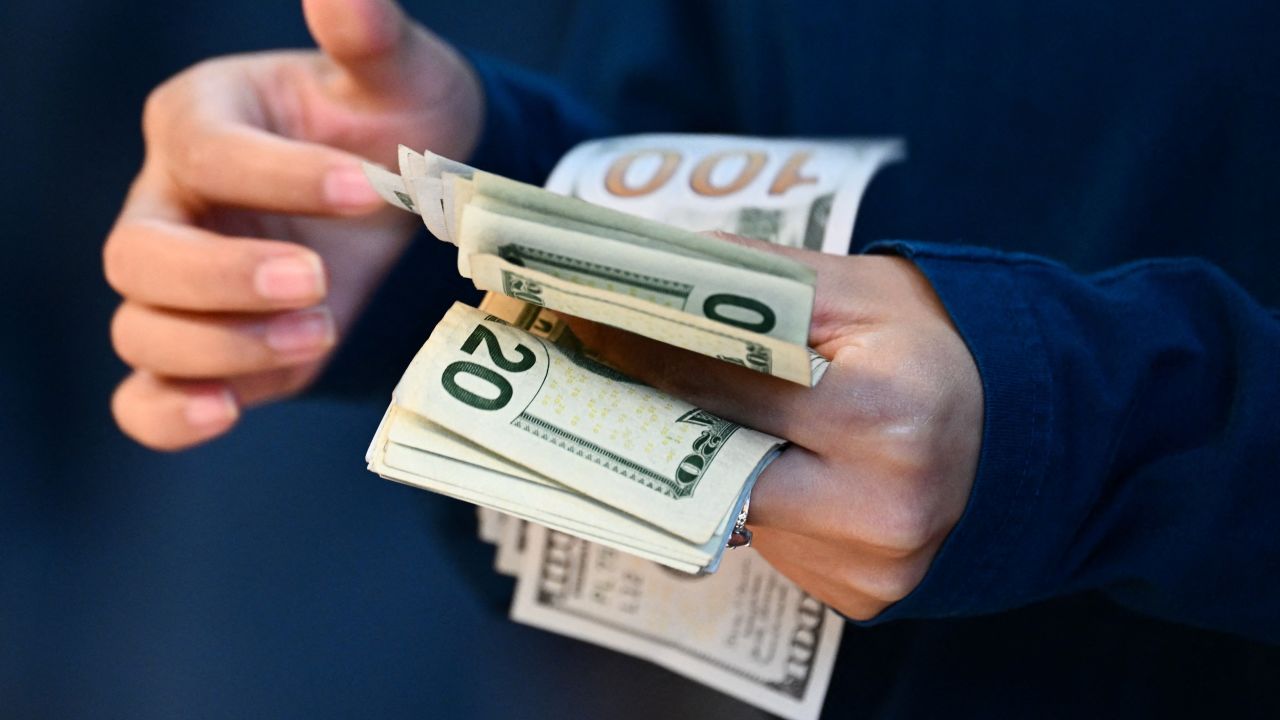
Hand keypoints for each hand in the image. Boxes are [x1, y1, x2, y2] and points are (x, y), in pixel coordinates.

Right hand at [103, 0, 480, 449]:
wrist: (409, 197)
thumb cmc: (394, 127)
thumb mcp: (397, 78)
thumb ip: (370, 38)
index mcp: (202, 122)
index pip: (206, 153)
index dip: (277, 175)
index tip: (361, 186)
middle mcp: (172, 205)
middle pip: (141, 254)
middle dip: (226, 275)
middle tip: (318, 279)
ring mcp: (182, 288)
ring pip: (141, 329)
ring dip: (220, 345)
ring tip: (318, 334)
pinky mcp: (209, 354)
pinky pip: (147, 396)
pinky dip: (168, 414)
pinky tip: (225, 413)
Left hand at [568, 238, 983, 619]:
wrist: (1005, 434)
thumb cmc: (924, 350)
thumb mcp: (859, 291)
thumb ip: (759, 281)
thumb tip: (652, 273)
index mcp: (890, 416)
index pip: (730, 383)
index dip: (648, 350)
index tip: (587, 324)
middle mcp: (885, 508)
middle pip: (716, 461)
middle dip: (649, 413)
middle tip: (588, 372)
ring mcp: (874, 567)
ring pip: (732, 512)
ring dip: (692, 463)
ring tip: (657, 411)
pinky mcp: (861, 596)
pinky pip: (769, 546)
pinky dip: (746, 504)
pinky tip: (749, 466)